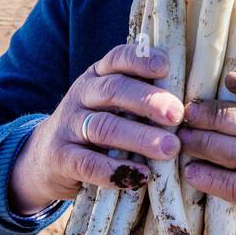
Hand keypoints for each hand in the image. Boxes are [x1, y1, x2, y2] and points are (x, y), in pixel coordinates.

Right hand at [7, 43, 184, 215]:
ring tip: (170, 148)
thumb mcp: (111, 105)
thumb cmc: (96, 128)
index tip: (166, 67)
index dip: (140, 60)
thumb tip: (191, 102)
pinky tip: (142, 176)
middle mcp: (81, 95)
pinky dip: (117, 170)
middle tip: (177, 114)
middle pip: (114, 90)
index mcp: (97, 76)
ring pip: (104, 127)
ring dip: (140, 137)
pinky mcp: (60, 158)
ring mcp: (68, 126)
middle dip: (148, 101)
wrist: (43, 158)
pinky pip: (88, 163)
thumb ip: (140, 98)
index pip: (117, 58)